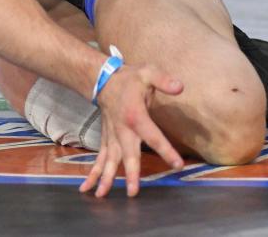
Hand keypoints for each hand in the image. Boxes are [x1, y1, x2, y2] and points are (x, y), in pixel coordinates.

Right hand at [79, 62, 183, 197]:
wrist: (103, 80)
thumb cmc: (130, 78)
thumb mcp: (148, 72)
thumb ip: (164, 80)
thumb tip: (180, 87)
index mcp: (135, 115)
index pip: (153, 135)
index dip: (166, 150)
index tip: (177, 165)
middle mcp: (122, 129)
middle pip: (127, 153)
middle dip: (130, 173)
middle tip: (132, 192)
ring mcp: (112, 136)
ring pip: (110, 159)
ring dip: (106, 177)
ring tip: (102, 195)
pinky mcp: (106, 139)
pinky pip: (100, 157)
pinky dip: (93, 173)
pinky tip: (87, 188)